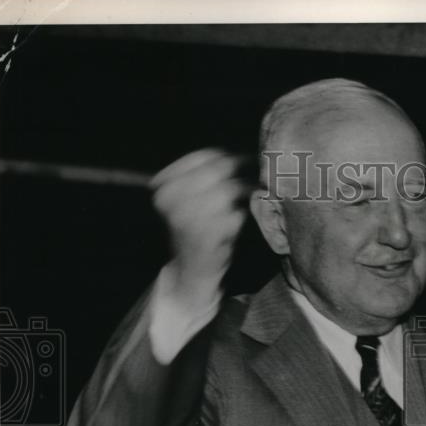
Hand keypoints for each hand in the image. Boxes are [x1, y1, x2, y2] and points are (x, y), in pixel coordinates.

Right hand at [151, 149, 247, 303]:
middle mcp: (171, 198)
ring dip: (246, 193)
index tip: (247, 160)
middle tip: (261, 174)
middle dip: (243, 171)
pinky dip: (242, 217)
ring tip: (253, 196)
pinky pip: (236, 214)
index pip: (203, 157)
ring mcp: (187, 216)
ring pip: (229, 190)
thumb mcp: (189, 199)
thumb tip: (243, 153)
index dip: (228, 157)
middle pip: (219, 170)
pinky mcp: (206, 234)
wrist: (190, 273)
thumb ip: (206, 176)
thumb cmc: (195, 231)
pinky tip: (238, 222)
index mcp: (164, 185)